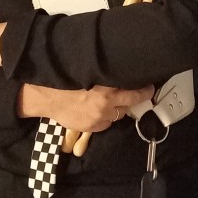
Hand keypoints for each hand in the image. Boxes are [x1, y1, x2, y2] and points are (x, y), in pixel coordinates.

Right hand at [18, 84, 153, 132]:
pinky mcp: (92, 126)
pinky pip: (105, 123)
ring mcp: (100, 117)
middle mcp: (106, 103)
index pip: (135, 92)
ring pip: (118, 114)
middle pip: (130, 103)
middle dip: (136, 98)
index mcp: (107, 88)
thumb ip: (105, 74)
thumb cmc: (65, 81)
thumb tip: (119, 71)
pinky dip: (105, 118)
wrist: (47, 96)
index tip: (150, 87)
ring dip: (117, 108)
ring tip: (111, 101)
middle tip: (142, 93)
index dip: (145, 90)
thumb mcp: (87, 71)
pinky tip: (98, 111)